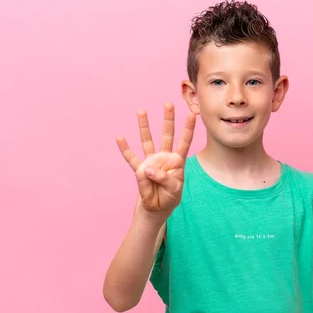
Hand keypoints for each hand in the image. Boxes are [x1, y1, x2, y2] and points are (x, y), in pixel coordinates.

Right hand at [116, 103, 196, 219]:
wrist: (157, 209)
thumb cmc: (169, 198)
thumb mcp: (174, 191)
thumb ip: (164, 179)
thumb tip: (148, 169)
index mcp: (177, 162)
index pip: (184, 143)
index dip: (188, 129)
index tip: (193, 114)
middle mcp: (164, 158)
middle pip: (167, 135)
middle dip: (168, 120)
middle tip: (168, 104)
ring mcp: (151, 162)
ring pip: (148, 141)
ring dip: (144, 127)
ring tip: (142, 111)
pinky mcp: (140, 170)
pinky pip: (131, 159)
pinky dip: (125, 149)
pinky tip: (120, 138)